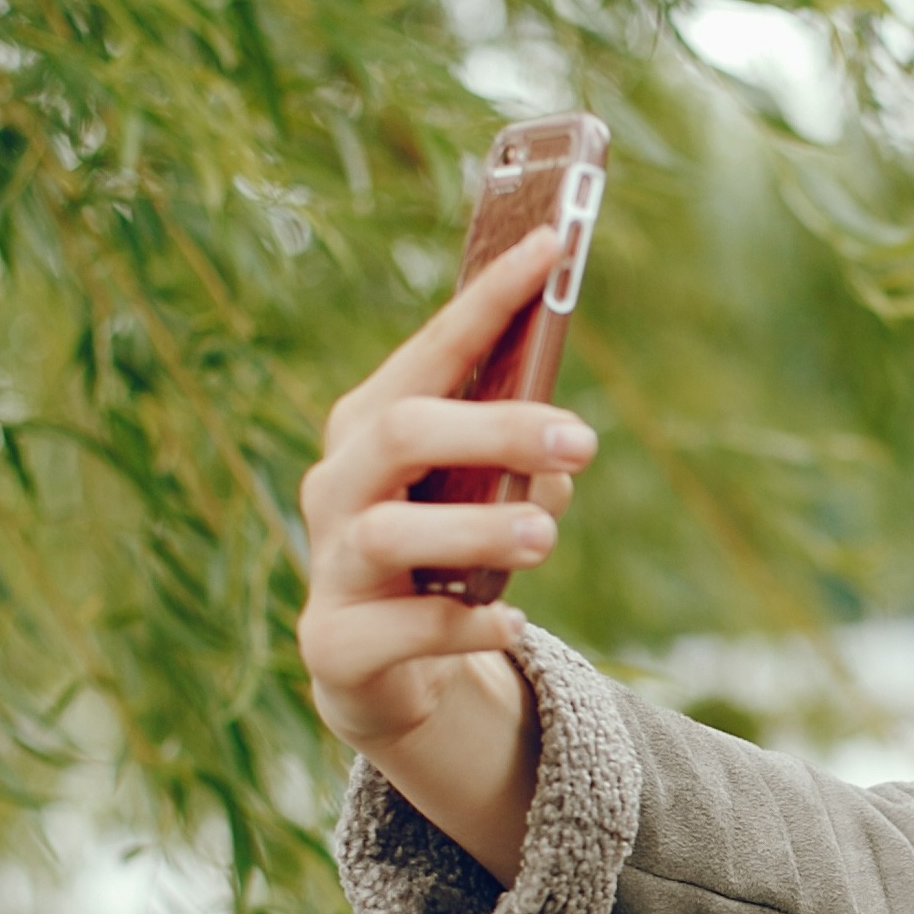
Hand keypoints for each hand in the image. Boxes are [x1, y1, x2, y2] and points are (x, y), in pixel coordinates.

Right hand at [296, 224, 596, 880]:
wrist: (377, 668)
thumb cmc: (441, 555)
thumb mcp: (485, 496)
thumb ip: (522, 463)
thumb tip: (558, 448)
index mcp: (371, 425)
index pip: (432, 347)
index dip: (491, 298)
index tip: (554, 245)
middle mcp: (338, 483)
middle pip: (402, 431)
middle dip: (496, 428)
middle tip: (584, 441)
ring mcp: (329, 564)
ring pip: (391, 533)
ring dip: (478, 530)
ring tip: (544, 535)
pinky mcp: (337, 645)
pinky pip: (403, 631)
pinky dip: (466, 625)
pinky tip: (511, 623)